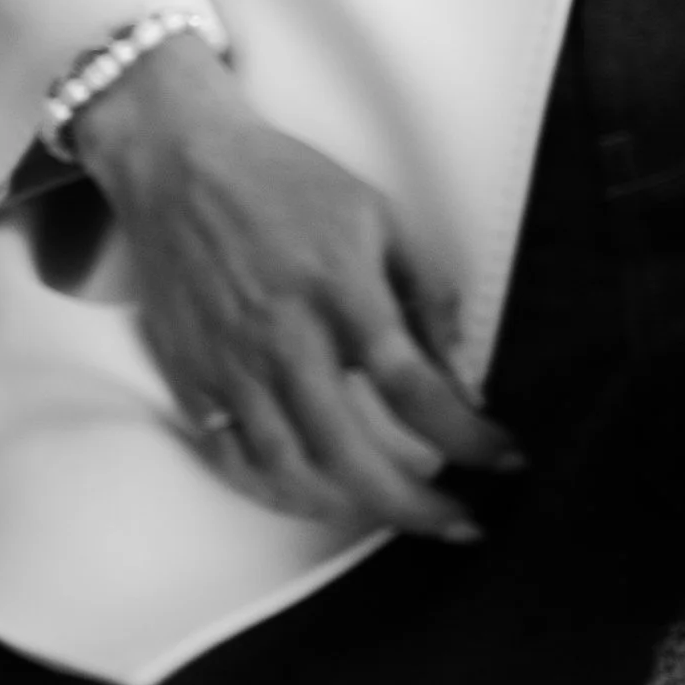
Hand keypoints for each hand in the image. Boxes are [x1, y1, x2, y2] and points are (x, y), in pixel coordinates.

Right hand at [74, 35, 525, 541]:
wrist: (180, 164)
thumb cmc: (282, 182)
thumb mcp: (375, 210)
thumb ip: (425, 286)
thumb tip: (459, 365)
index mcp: (339, 285)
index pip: (414, 383)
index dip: (467, 432)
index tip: (504, 456)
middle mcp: (285, 335)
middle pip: (352, 452)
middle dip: (415, 505)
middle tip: (457, 521)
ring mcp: (232, 364)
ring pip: (293, 471)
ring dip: (353, 507)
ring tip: (394, 510)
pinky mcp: (193, 380)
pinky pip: (236, 462)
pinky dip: (280, 493)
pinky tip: (316, 494)